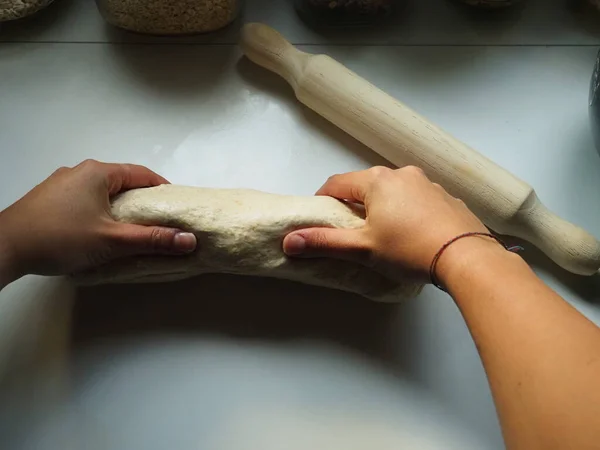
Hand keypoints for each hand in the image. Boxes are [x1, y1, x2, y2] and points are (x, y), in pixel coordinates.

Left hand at [0, 160, 195, 284]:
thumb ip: (153, 239)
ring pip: (102, 191)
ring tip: (130, 229)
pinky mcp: (49, 198)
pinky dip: (99, 210)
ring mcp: (62, 183)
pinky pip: (85, 198)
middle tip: (157, 222)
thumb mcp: (113, 240)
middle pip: (122, 181)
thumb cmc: (61, 238)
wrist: (6, 247)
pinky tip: (99, 230)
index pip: (142, 174)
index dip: (163, 190)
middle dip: (142, 200)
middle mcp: (80, 171)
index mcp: (98, 172)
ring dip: (119, 207)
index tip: (175, 208)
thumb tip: (189, 239)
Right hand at [283, 166, 488, 281]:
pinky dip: (408, 211)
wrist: (466, 256)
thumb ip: (324, 243)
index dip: (323, 199)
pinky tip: (413, 233)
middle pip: (366, 185)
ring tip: (384, 234)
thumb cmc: (408, 249)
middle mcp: (402, 174)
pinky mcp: (446, 197)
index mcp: (377, 181)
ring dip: (383, 206)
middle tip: (351, 229)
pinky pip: (417, 199)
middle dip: (354, 204)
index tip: (319, 216)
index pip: (337, 183)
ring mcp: (427, 184)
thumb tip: (289, 241)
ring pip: (394, 191)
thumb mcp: (362, 248)